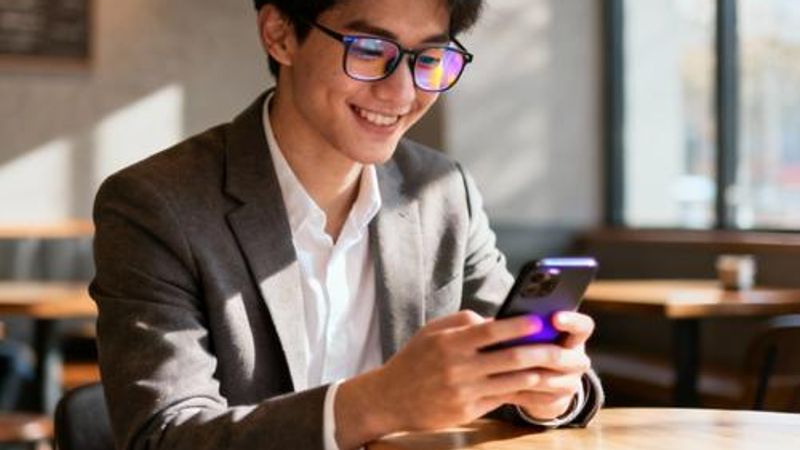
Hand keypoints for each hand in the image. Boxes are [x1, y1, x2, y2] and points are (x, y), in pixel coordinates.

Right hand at [333, 310, 546, 447]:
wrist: (390, 399)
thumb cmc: (414, 360)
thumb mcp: (432, 332)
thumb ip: (462, 322)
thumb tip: (494, 319)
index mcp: (449, 343)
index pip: (490, 331)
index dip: (517, 325)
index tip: (539, 320)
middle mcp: (458, 367)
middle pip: (509, 358)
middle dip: (541, 352)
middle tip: (562, 347)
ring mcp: (464, 392)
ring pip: (512, 381)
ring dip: (540, 374)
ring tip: (558, 367)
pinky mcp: (467, 411)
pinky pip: (503, 399)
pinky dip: (524, 391)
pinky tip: (540, 385)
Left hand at [509, 311, 594, 420]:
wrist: (541, 382)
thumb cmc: (532, 344)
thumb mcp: (535, 333)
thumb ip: (527, 325)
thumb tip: (503, 319)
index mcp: (575, 336)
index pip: (583, 326)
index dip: (571, 321)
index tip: (554, 317)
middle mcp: (578, 360)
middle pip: (561, 356)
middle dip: (536, 353)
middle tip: (514, 352)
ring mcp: (572, 382)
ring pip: (547, 380)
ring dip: (522, 375)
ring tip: (500, 370)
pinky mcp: (560, 401)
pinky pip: (539, 398)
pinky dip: (519, 391)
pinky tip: (501, 387)